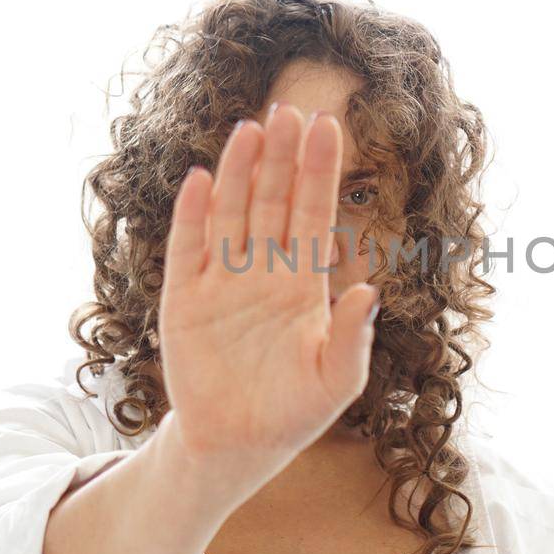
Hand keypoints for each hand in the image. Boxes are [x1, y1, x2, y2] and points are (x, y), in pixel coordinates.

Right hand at [154, 105, 380, 499]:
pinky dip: (193, 215)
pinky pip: (188, 248)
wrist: (238, 444)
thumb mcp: (337, 379)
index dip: (319, 171)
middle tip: (289, 109)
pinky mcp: (185, 299)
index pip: (314, 213)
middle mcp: (263, 271)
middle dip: (281, 156)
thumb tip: (368, 290)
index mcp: (304, 282)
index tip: (327, 126)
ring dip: (239, 171)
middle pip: (273, 200)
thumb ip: (353, 335)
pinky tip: (201, 178)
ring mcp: (222, 281)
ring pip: (232, 212)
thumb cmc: (296, 410)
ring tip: (250, 129)